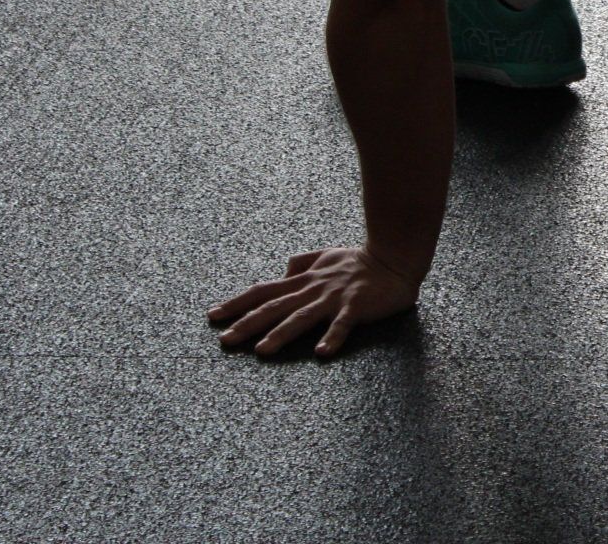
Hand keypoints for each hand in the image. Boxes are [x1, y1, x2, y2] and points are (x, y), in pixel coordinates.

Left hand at [208, 246, 420, 358]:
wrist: (395, 257)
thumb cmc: (361, 259)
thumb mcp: (327, 254)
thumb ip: (303, 261)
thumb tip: (284, 269)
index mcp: (304, 280)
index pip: (263, 291)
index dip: (237, 303)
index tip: (213, 316)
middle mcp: (313, 289)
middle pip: (275, 307)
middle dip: (247, 323)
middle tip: (225, 340)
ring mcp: (334, 298)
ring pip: (302, 317)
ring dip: (281, 333)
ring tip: (262, 350)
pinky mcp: (356, 307)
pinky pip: (342, 325)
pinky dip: (331, 338)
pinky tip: (321, 353)